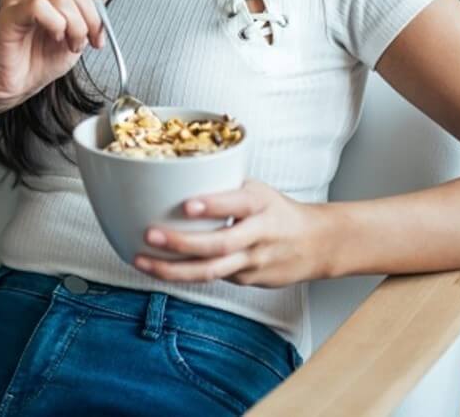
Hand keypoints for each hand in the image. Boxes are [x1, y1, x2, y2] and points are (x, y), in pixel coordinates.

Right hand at [0, 0, 117, 112]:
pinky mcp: (8, 12)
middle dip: (92, 15)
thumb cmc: (40, 58)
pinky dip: (57, 25)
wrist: (16, 86)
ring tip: (73, 44)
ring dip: (77, 26)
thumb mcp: (80, 26)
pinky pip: (41, 6)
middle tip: (92, 38)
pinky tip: (55, 37)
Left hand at [132, 180, 334, 287]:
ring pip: (211, 271)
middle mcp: (259, 234)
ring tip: (142, 260)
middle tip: (150, 235)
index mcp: (261, 204)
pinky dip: (183, 274)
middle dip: (181, 243)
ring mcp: (253, 262)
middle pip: (220, 244)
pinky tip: (159, 267)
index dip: (213, 206)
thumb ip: (223, 188)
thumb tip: (174, 179)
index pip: (238, 204)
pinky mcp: (247, 281)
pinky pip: (212, 278)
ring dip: (173, 269)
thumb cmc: (277, 211)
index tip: (187, 205)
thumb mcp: (257, 189)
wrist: (317, 244)